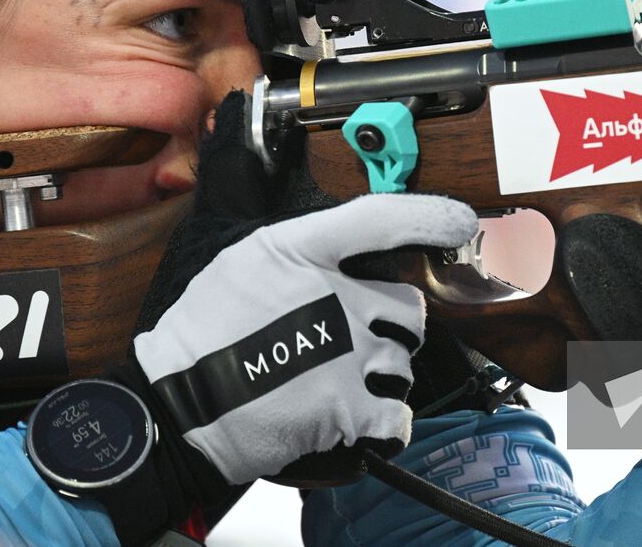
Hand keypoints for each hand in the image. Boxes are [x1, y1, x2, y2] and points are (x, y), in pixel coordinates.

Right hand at [133, 190, 476, 483]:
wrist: (179, 403)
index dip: (430, 217)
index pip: (381, 218)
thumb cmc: (205, 331)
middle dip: (396, 328)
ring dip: (386, 376)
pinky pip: (397, 415)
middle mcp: (334, 296)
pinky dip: (389, 423)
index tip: (463, 223)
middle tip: (364, 341)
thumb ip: (297, 247)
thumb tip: (339, 241)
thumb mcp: (244, 260)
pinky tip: (368, 422)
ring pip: (403, 363)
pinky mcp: (344, 407)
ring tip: (345, 383)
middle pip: (408, 308)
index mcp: (304, 251)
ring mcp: (344, 352)